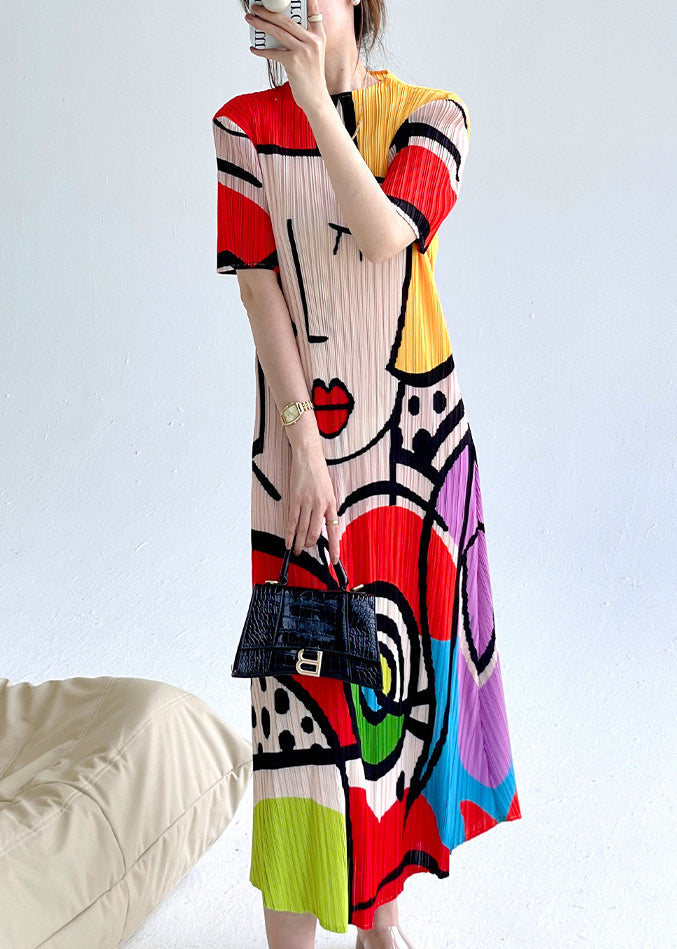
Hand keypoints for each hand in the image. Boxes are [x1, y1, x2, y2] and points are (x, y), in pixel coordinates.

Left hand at [245, 0, 328, 114]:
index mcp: (319, 36)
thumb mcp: (312, 55)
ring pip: (278, 32)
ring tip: (250, 19)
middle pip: (286, 20)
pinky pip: (273, 52)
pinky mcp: (293, 62)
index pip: (314, 11)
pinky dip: (261, 51)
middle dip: (268, 11)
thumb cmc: (311, 78)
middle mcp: (312, 41)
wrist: (316, 98)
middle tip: (256, 7)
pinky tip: (254, 49)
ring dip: (261, 24)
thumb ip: (302, 40)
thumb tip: (280, 31)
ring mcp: (303, 51)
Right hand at [286, 440, 340, 563]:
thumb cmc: (318, 472)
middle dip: (310, 545)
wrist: (308, 456)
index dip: (335, 547)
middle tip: (306, 550)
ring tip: (296, 551)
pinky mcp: (295, 499)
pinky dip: (289, 534)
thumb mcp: (328, 490)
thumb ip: (326, 507)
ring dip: (299, 543)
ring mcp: (307, 502)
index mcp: (331, 503)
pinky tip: (287, 542)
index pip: (334, 530)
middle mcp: (320, 505)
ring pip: (303, 529)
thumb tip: (323, 524)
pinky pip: (292, 521)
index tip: (334, 560)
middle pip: (315, 533)